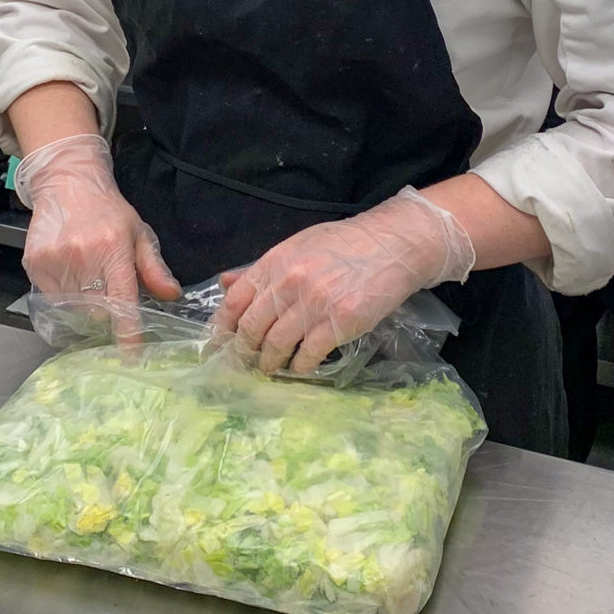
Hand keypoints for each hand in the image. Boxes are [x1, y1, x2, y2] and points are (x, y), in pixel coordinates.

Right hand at [16, 134, 178, 330]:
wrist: (67, 183)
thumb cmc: (107, 211)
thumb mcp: (139, 234)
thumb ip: (154, 268)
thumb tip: (171, 294)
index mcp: (113, 248)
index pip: (122, 300)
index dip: (126, 332)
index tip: (130, 355)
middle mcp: (83, 255)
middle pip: (96, 310)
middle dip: (105, 309)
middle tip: (106, 289)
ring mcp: (55, 260)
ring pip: (73, 307)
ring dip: (83, 302)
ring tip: (86, 275)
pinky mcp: (35, 263)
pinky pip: (51, 298)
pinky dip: (62, 295)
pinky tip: (69, 272)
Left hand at [212, 186, 475, 376]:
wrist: (392, 245)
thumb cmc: (344, 244)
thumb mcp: (298, 246)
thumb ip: (262, 269)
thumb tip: (225, 283)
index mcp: (275, 262)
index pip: (234, 301)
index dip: (222, 328)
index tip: (220, 344)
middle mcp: (290, 283)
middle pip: (251, 328)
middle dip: (244, 352)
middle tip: (245, 363)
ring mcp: (314, 304)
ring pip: (276, 346)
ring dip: (270, 363)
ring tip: (271, 368)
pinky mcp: (339, 323)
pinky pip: (308, 355)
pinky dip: (300, 367)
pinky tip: (301, 367)